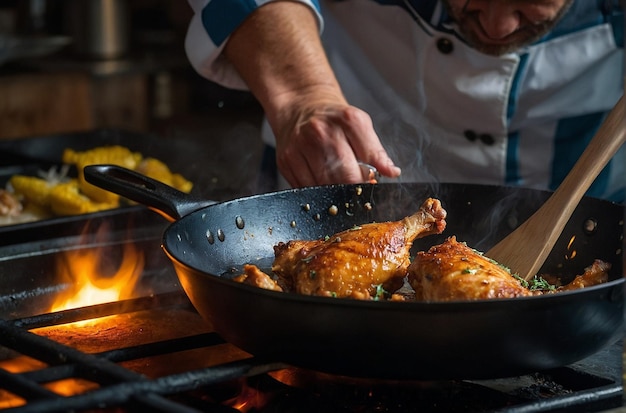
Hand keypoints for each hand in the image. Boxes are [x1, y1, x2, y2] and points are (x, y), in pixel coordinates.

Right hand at [273, 101, 401, 186]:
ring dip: (333, 194)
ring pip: (323, 187)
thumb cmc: (333, 119)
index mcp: (347, 121)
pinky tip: (319, 183)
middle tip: (353, 190)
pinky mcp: (286, 161)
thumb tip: (391, 172)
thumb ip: (376, 151)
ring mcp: (300, 147)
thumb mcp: (359, 125)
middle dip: (352, 190)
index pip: (366, 161)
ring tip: (336, 185)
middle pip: (343, 178)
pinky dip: (316, 192)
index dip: (369, 180)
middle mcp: (320, 132)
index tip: (369, 186)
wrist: (299, 107)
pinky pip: (305, 189)